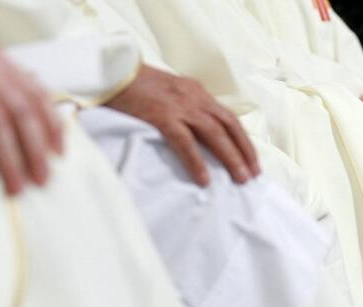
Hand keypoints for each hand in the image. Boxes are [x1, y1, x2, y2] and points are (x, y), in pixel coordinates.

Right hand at [0, 35, 61, 194]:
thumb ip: (12, 89)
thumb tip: (43, 128)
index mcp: (4, 65)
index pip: (38, 97)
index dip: (53, 128)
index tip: (59, 156)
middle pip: (21, 115)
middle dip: (35, 152)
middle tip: (42, 180)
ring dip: (8, 161)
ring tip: (15, 187)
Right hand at [106, 65, 259, 185]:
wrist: (108, 70)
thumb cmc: (133, 86)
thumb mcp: (167, 92)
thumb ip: (184, 108)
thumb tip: (197, 134)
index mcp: (196, 92)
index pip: (229, 117)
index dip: (244, 140)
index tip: (253, 160)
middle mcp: (194, 97)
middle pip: (229, 126)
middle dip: (245, 151)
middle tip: (254, 175)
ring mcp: (179, 106)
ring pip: (215, 134)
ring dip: (232, 158)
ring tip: (241, 180)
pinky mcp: (161, 116)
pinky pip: (185, 142)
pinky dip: (197, 162)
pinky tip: (205, 179)